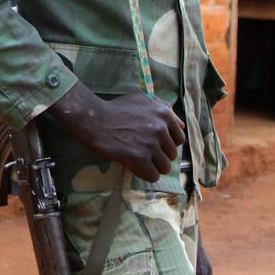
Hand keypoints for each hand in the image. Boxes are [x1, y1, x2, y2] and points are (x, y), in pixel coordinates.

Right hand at [48, 82, 184, 180]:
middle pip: (172, 155)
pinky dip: (144, 174)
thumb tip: (181, 124)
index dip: (166, 143)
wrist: (93, 118)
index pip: (180, 138)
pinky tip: (134, 167)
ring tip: (138, 160)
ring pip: (164, 167)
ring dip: (152, 166)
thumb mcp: (142, 98)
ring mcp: (151, 144)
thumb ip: (163, 108)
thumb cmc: (115, 108)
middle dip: (159, 155)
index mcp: (165, 114)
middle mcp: (161, 128)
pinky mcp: (139, 158)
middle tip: (142, 151)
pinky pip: (153, 176)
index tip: (154, 143)